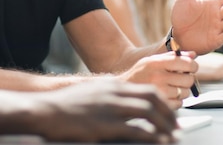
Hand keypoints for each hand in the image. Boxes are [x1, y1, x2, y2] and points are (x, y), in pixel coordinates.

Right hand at [35, 79, 178, 142]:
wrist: (45, 110)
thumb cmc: (65, 106)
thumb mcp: (90, 94)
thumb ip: (108, 97)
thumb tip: (123, 107)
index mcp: (112, 84)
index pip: (146, 89)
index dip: (163, 102)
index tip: (170, 115)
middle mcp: (114, 92)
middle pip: (152, 97)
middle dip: (169, 113)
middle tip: (177, 127)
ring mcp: (110, 107)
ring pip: (149, 112)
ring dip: (165, 126)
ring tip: (173, 137)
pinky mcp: (105, 124)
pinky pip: (136, 129)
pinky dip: (152, 136)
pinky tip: (159, 142)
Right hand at [119, 52, 197, 108]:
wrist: (123, 88)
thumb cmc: (140, 73)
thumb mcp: (152, 60)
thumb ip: (173, 56)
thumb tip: (193, 55)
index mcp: (156, 63)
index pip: (185, 63)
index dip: (192, 65)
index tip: (190, 67)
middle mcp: (157, 77)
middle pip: (188, 79)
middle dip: (188, 79)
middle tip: (181, 78)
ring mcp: (158, 92)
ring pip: (185, 93)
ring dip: (182, 91)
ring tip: (172, 87)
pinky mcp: (159, 105)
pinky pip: (179, 104)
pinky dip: (177, 101)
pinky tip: (168, 95)